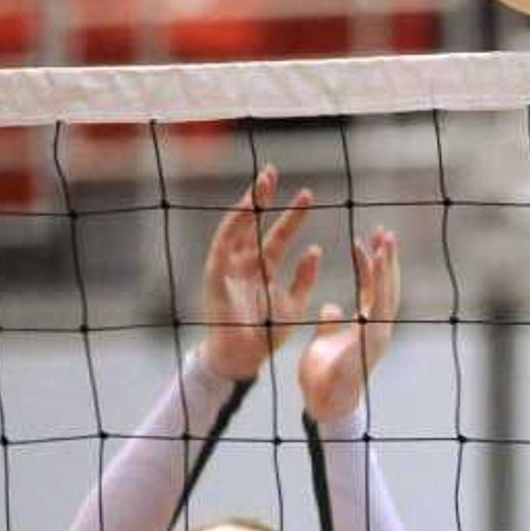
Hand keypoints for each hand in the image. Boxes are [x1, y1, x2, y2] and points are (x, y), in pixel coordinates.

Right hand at [199, 167, 321, 382]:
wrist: (242, 359)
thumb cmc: (266, 336)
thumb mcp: (293, 305)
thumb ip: (303, 279)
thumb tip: (314, 251)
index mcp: (262, 270)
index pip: (276, 235)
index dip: (290, 216)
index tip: (306, 195)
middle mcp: (244, 264)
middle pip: (255, 224)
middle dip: (264, 198)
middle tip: (275, 171)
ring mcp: (227, 267)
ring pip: (238, 227)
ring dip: (249, 203)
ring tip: (262, 180)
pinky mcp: (215, 274)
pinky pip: (223, 243)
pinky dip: (234, 225)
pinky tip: (247, 207)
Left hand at [298, 227, 400, 423]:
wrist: (324, 403)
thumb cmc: (322, 378)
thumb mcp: (324, 342)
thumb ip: (330, 324)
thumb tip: (331, 307)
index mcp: (367, 328)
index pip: (374, 291)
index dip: (373, 267)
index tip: (369, 243)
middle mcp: (378, 328)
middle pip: (387, 286)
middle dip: (387, 259)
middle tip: (385, 231)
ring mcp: (378, 332)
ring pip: (387, 289)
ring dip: (387, 262)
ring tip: (384, 236)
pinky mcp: (373, 336)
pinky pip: (377, 299)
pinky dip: (375, 276)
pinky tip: (372, 256)